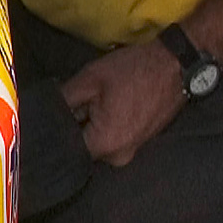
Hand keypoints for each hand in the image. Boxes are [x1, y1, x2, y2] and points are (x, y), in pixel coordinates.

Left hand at [60, 38, 189, 165]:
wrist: (176, 65)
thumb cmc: (134, 71)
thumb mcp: (90, 80)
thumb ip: (63, 100)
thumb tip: (45, 111)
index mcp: (105, 145)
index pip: (66, 147)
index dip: (55, 129)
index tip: (51, 113)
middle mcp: (119, 156)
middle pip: (81, 145)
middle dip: (74, 125)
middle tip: (74, 101)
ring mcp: (132, 150)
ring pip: (97, 141)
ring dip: (90, 123)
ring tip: (92, 100)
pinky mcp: (140, 141)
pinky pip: (113, 137)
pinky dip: (106, 123)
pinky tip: (107, 103)